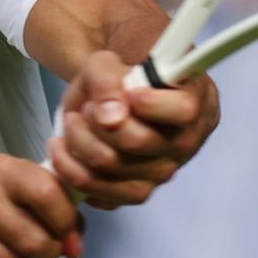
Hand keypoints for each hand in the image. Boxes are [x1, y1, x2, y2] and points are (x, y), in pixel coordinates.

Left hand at [47, 50, 219, 209]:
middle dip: (98, 122)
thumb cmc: (116, 79)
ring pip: (114, 168)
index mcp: (193, 101)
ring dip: (79, 144)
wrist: (104, 102)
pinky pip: (104, 195)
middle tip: (86, 108)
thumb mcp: (106, 63)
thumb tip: (111, 117)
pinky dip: (72, 172)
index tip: (129, 94)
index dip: (153, 104)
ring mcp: (162, 172)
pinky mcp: (136, 193)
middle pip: (138, 142)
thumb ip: (107, 80)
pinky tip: (65, 151)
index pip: (184, 110)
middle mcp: (184, 142)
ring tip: (71, 123)